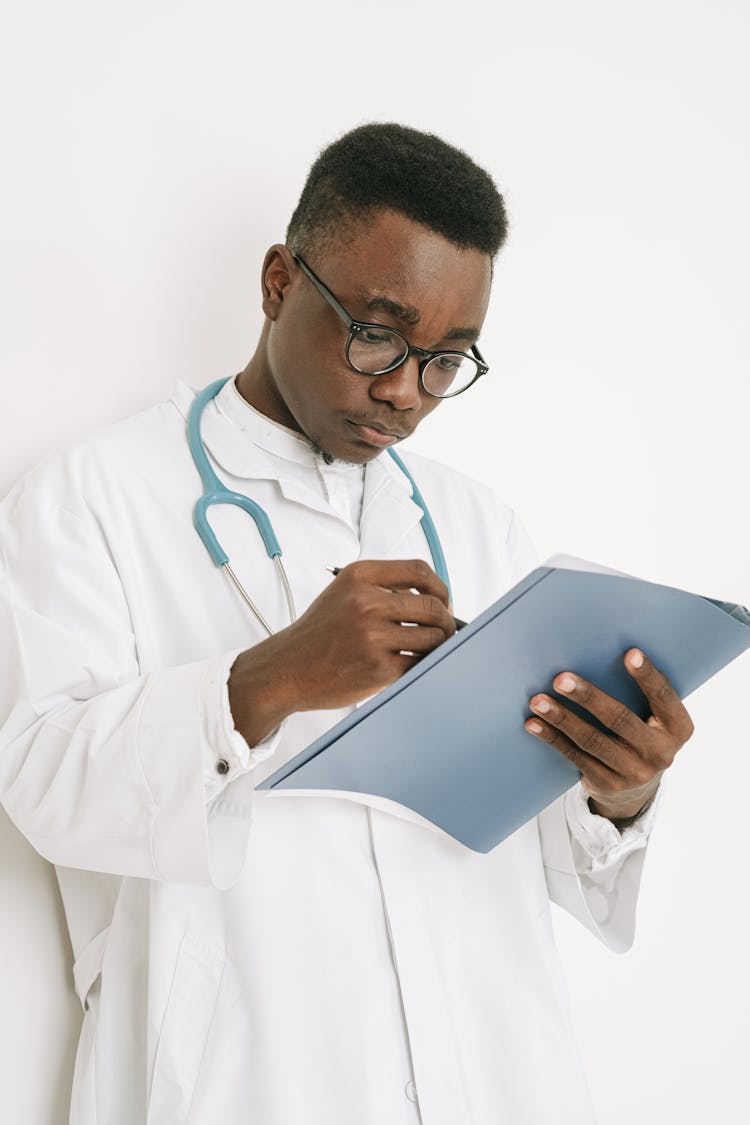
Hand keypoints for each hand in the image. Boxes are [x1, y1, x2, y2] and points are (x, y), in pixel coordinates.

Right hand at [229, 559, 454, 745]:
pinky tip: (413, 663)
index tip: (443, 600)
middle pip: (432, 605)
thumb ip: (382, 588)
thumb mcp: (343, 593)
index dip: (440, 587)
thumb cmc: (319, 633)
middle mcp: (366, 602)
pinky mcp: (378, 668)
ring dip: (437, 644)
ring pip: (433, 636)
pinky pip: (420, 663)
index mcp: (359, 577)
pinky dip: (422, 664)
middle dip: (446, 620)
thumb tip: (432, 597)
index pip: (419, 570)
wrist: (287, 668)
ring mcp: (372, 636)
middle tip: (443, 629)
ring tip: (428, 648)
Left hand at [524, 649, 693, 822]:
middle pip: (620, 720)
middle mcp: (660, 753)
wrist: (636, 788)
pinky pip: (575, 756)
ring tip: (538, 700)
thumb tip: (597, 653)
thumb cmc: (641, 732)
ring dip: (561, 718)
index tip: (629, 653)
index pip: (663, 698)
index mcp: (678, 728)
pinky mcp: (608, 784)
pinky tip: (534, 723)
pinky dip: (552, 738)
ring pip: (592, 740)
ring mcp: (634, 773)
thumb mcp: (654, 717)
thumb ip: (639, 693)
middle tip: (560, 679)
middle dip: (588, 697)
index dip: (647, 676)